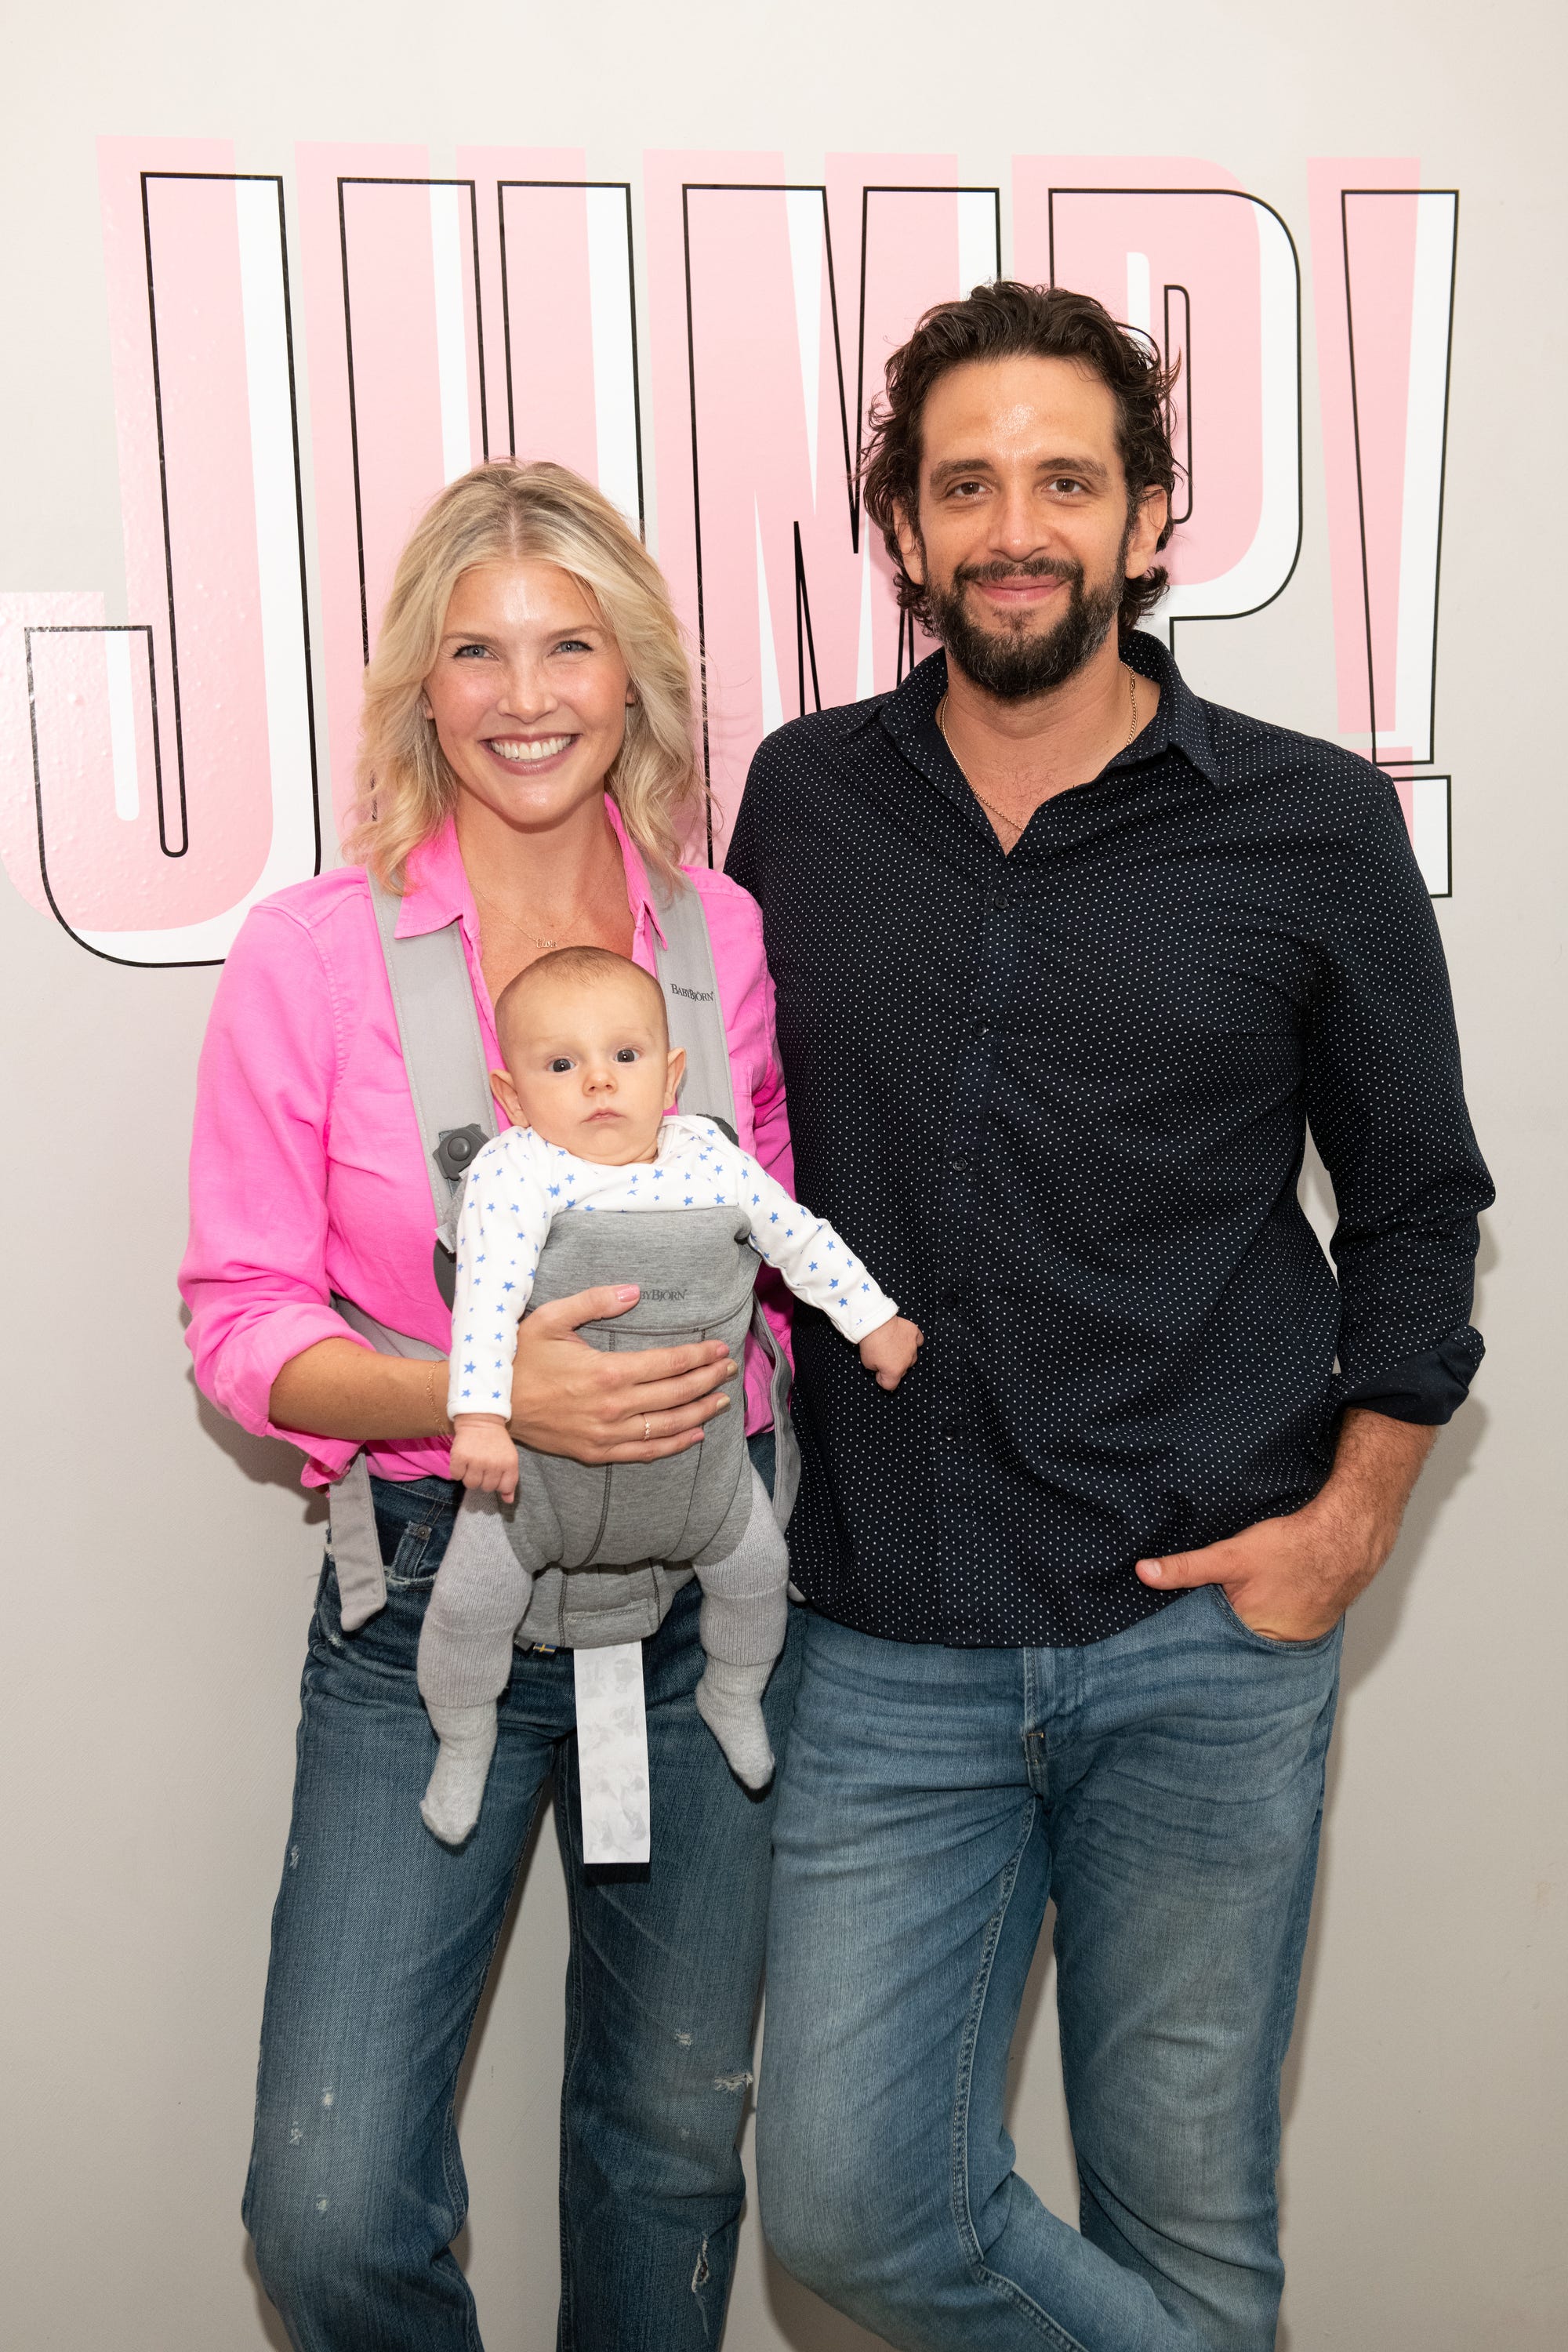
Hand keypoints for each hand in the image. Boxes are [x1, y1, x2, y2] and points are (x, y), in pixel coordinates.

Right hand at [449, 1415, 518, 1500]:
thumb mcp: (509, 1459)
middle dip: (483, 1479)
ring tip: (472, 1464)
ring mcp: (476, 1461)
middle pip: (486, 1488)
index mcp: (509, 1464)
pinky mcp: (459, 1457)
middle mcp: (493, 1464)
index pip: (503, 1488)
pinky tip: (463, 1460)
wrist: (481, 1419)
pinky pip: (456, 1476)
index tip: (495, 1473)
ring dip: (470, 1476)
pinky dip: (457, 1470)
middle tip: (483, 1465)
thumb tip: (508, 1501)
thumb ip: (510, 1481)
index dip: (498, 1483)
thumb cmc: (496, 1442)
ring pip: (470, 1484)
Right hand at [510, 1284, 736, 1462]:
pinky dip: (674, 1444)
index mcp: (607, 1371)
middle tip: (729, 1369)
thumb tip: (634, 1292)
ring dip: (700, 1412)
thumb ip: (595, 1302)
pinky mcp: (596, 1453)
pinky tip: (694, 1435)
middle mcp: (613, 1406)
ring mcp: (606, 1434)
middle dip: (708, 1380)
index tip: (720, 1349)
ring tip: (721, 1400)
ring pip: (667, 1425)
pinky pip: (645, 1452)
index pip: (668, 1364)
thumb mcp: (552, 1318)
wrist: (491, 1406)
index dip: (699, 1357)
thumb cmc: (520, 1358)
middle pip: (676, 1394)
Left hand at [858, 1315, 923, 1390]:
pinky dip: (913, 1342)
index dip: (881, 1379)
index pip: (890, 1385)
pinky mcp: (915, 1334)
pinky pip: (918, 1341)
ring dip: (903, 1355)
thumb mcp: (867, 1363)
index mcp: (895, 1372)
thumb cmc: (870, 1343)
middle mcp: (907, 1362)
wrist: (875, 1322)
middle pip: (902, 1371)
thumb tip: (882, 1367)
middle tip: (883, 1356)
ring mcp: (913, 1348)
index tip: (877, 1371)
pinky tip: (905, 1339)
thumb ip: (877, 1369)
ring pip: (911, 1357)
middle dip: (893, 1367)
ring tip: (892, 1346)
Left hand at [1134, 1409, 1435, 1640]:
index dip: (1190, 1638)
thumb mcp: (1231, 1556)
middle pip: (1232, 1645)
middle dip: (1215, 1636)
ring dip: (1244, 1628)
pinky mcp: (1310, 1627)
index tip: (1169, 1638)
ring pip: (1257, 1638)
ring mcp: (1297, 1640)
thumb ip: (1187, 1568)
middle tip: (1197, 1620)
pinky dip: (1269, 1620)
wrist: (1348, 1536)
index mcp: (1251, 1637)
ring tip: (1235, 1610)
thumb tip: (1144, 1572)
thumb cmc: (1293, 1548)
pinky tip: (1266, 1604)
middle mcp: (1275, 1647)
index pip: (1208, 1646)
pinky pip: (1280, 1629)